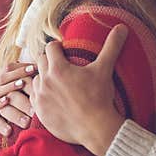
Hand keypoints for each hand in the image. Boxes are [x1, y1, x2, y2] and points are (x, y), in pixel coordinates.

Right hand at [0, 62, 36, 133]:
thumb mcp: (2, 90)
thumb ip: (9, 78)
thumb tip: (19, 61)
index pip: (7, 68)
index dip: (20, 66)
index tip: (35, 65)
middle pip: (3, 77)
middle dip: (18, 73)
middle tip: (32, 70)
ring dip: (10, 86)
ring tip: (22, 83)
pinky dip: (0, 103)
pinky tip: (7, 100)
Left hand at [30, 24, 127, 155]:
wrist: (96, 128)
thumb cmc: (100, 98)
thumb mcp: (104, 70)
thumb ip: (111, 47)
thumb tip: (121, 27)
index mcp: (58, 68)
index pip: (50, 47)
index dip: (58, 48)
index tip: (65, 52)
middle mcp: (45, 80)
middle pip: (40, 61)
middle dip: (50, 61)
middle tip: (62, 67)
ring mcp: (40, 96)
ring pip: (35, 79)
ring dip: (43, 78)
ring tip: (57, 83)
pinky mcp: (39, 110)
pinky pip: (33, 96)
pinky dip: (40, 94)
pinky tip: (52, 97)